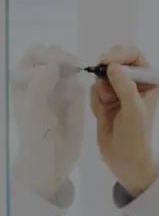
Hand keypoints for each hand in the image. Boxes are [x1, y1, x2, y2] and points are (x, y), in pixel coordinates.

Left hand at [11, 45, 84, 199]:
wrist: (52, 161)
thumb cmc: (37, 138)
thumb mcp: (34, 113)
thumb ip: (39, 87)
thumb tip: (52, 66)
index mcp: (22, 82)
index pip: (34, 56)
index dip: (46, 57)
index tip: (58, 66)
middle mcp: (38, 81)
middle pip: (49, 54)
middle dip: (60, 57)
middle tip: (71, 66)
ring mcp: (56, 88)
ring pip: (65, 64)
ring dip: (72, 67)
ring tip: (75, 77)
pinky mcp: (72, 97)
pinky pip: (77, 80)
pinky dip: (79, 81)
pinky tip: (78, 91)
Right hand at [88, 45, 158, 196]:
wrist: (124, 160)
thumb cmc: (136, 136)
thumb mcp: (133, 111)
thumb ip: (124, 87)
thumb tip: (113, 66)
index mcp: (149, 82)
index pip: (135, 57)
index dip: (120, 55)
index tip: (106, 62)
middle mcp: (135, 83)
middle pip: (116, 62)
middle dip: (106, 72)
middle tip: (102, 84)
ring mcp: (119, 91)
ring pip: (102, 76)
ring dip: (101, 90)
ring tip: (107, 107)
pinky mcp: (106, 100)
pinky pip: (95, 90)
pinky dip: (95, 100)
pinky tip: (102, 114)